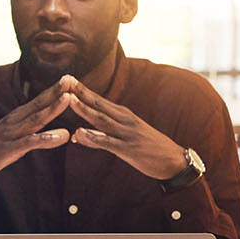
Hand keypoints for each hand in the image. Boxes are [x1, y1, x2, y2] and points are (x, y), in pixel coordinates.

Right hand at [0, 76, 75, 178]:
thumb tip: (47, 125)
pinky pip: (30, 143)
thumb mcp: (13, 135)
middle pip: (38, 104)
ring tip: (68, 98)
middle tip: (70, 78)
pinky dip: (46, 138)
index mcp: (17, 117)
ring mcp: (12, 134)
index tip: (69, 78)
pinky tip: (61, 135)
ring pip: (36, 119)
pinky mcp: (9, 149)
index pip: (38, 101)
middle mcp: (15, 121)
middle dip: (55, 91)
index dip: (53, 90)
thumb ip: (30, 129)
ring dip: (52, 108)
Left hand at [62, 77, 187, 179]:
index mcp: (123, 115)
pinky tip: (80, 134)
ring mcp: (127, 133)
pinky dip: (93, 137)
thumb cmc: (149, 148)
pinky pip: (107, 142)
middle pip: (98, 104)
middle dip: (80, 92)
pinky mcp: (128, 149)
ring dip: (84, 109)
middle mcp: (124, 120)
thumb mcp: (125, 137)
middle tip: (65, 80)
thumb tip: (77, 134)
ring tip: (68, 100)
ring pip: (101, 119)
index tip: (67, 78)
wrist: (175, 160)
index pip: (99, 100)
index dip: (82, 89)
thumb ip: (101, 135)